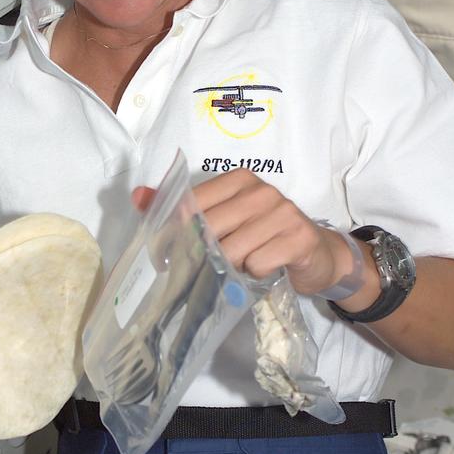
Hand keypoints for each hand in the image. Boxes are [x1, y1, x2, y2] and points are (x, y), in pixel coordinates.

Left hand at [132, 170, 354, 294]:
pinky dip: (256, 274)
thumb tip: (138, 196)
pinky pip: (258, 264)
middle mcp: (261, 190)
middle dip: (207, 255)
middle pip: (211, 229)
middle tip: (213, 266)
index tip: (175, 253)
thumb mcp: (224, 218)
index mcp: (239, 179)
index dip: (180, 233)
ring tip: (243, 265)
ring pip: (233, 250)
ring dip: (233, 267)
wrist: (316, 255)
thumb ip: (181, 207)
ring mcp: (283, 212)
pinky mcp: (299, 237)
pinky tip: (265, 269)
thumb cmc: (263, 236)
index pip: (193, 204)